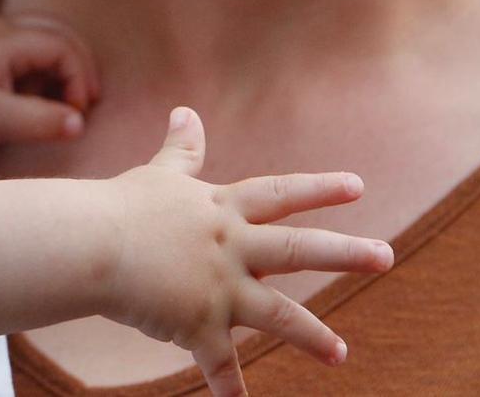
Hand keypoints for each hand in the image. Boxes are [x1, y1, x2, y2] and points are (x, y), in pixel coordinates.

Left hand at [0, 13, 100, 149]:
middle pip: (56, 33)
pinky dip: (39, 69)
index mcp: (7, 39)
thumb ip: (40, 121)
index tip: (77, 112)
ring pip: (39, 38)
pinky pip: (22, 49)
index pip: (62, 47)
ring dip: (59, 66)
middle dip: (78, 64)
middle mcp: (0, 29)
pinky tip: (36, 95)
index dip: (79, 78)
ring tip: (64, 99)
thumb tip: (80, 124)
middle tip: (88, 99)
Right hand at [100, 108, 390, 396]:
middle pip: (297, 249)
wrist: (91, 244)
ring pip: (276, 314)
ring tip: (341, 354)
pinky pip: (219, 364)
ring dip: (311, 335)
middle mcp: (230, 247)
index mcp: (222, 210)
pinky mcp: (197, 324)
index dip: (318, 188)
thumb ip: (182, 150)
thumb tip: (185, 111)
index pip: (279, 194)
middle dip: (346, 253)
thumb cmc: (122, 207)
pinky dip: (230, 388)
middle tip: (387, 255)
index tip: (357, 186)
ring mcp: (217, 288)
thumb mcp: (158, 174)